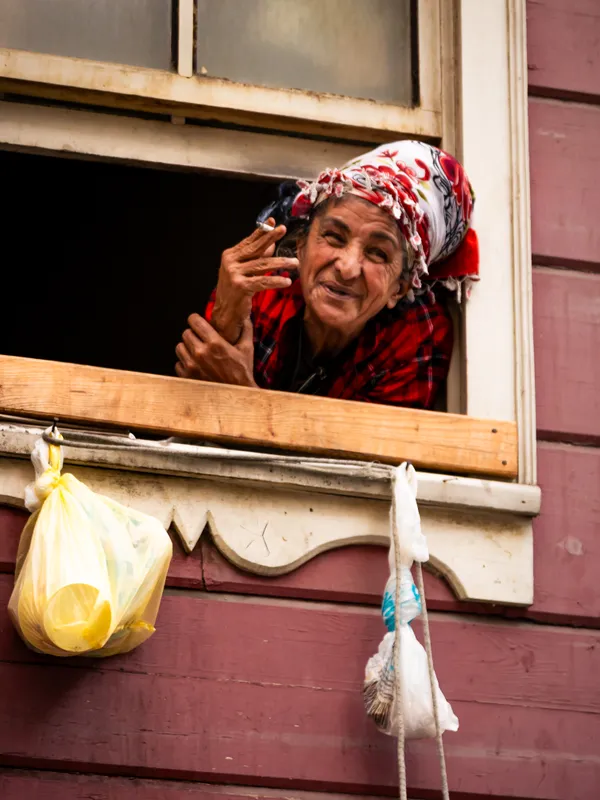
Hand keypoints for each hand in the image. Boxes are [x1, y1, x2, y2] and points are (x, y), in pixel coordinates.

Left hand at [175, 313, 256, 386]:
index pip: (194, 321)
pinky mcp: (187, 377)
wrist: (237, 395)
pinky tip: (195, 365)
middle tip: (200, 339)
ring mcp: (192, 366)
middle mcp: (201, 353)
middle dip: (193, 334)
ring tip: (197, 352)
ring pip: (179, 347)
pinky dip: (184, 363)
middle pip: (185, 333)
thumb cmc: (242, 372)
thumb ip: (245, 330)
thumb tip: (244, 317)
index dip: (195, 319)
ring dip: (187, 348)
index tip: (198, 322)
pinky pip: (178, 363)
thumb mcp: (246, 349)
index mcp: (215, 343)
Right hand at [211, 217, 298, 343]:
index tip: (273, 223)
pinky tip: (287, 281)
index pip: (249, 241)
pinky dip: (276, 281)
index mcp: (230, 255)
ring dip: (280, 263)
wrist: (226, 312)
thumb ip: (256, 257)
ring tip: (294, 262)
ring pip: (262, 265)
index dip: (261, 232)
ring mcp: (234, 274)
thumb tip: (272, 244)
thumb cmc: (237, 290)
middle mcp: (230, 262)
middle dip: (270, 238)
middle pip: (255, 249)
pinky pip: (262, 281)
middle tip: (283, 229)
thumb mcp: (245, 270)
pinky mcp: (240, 286)